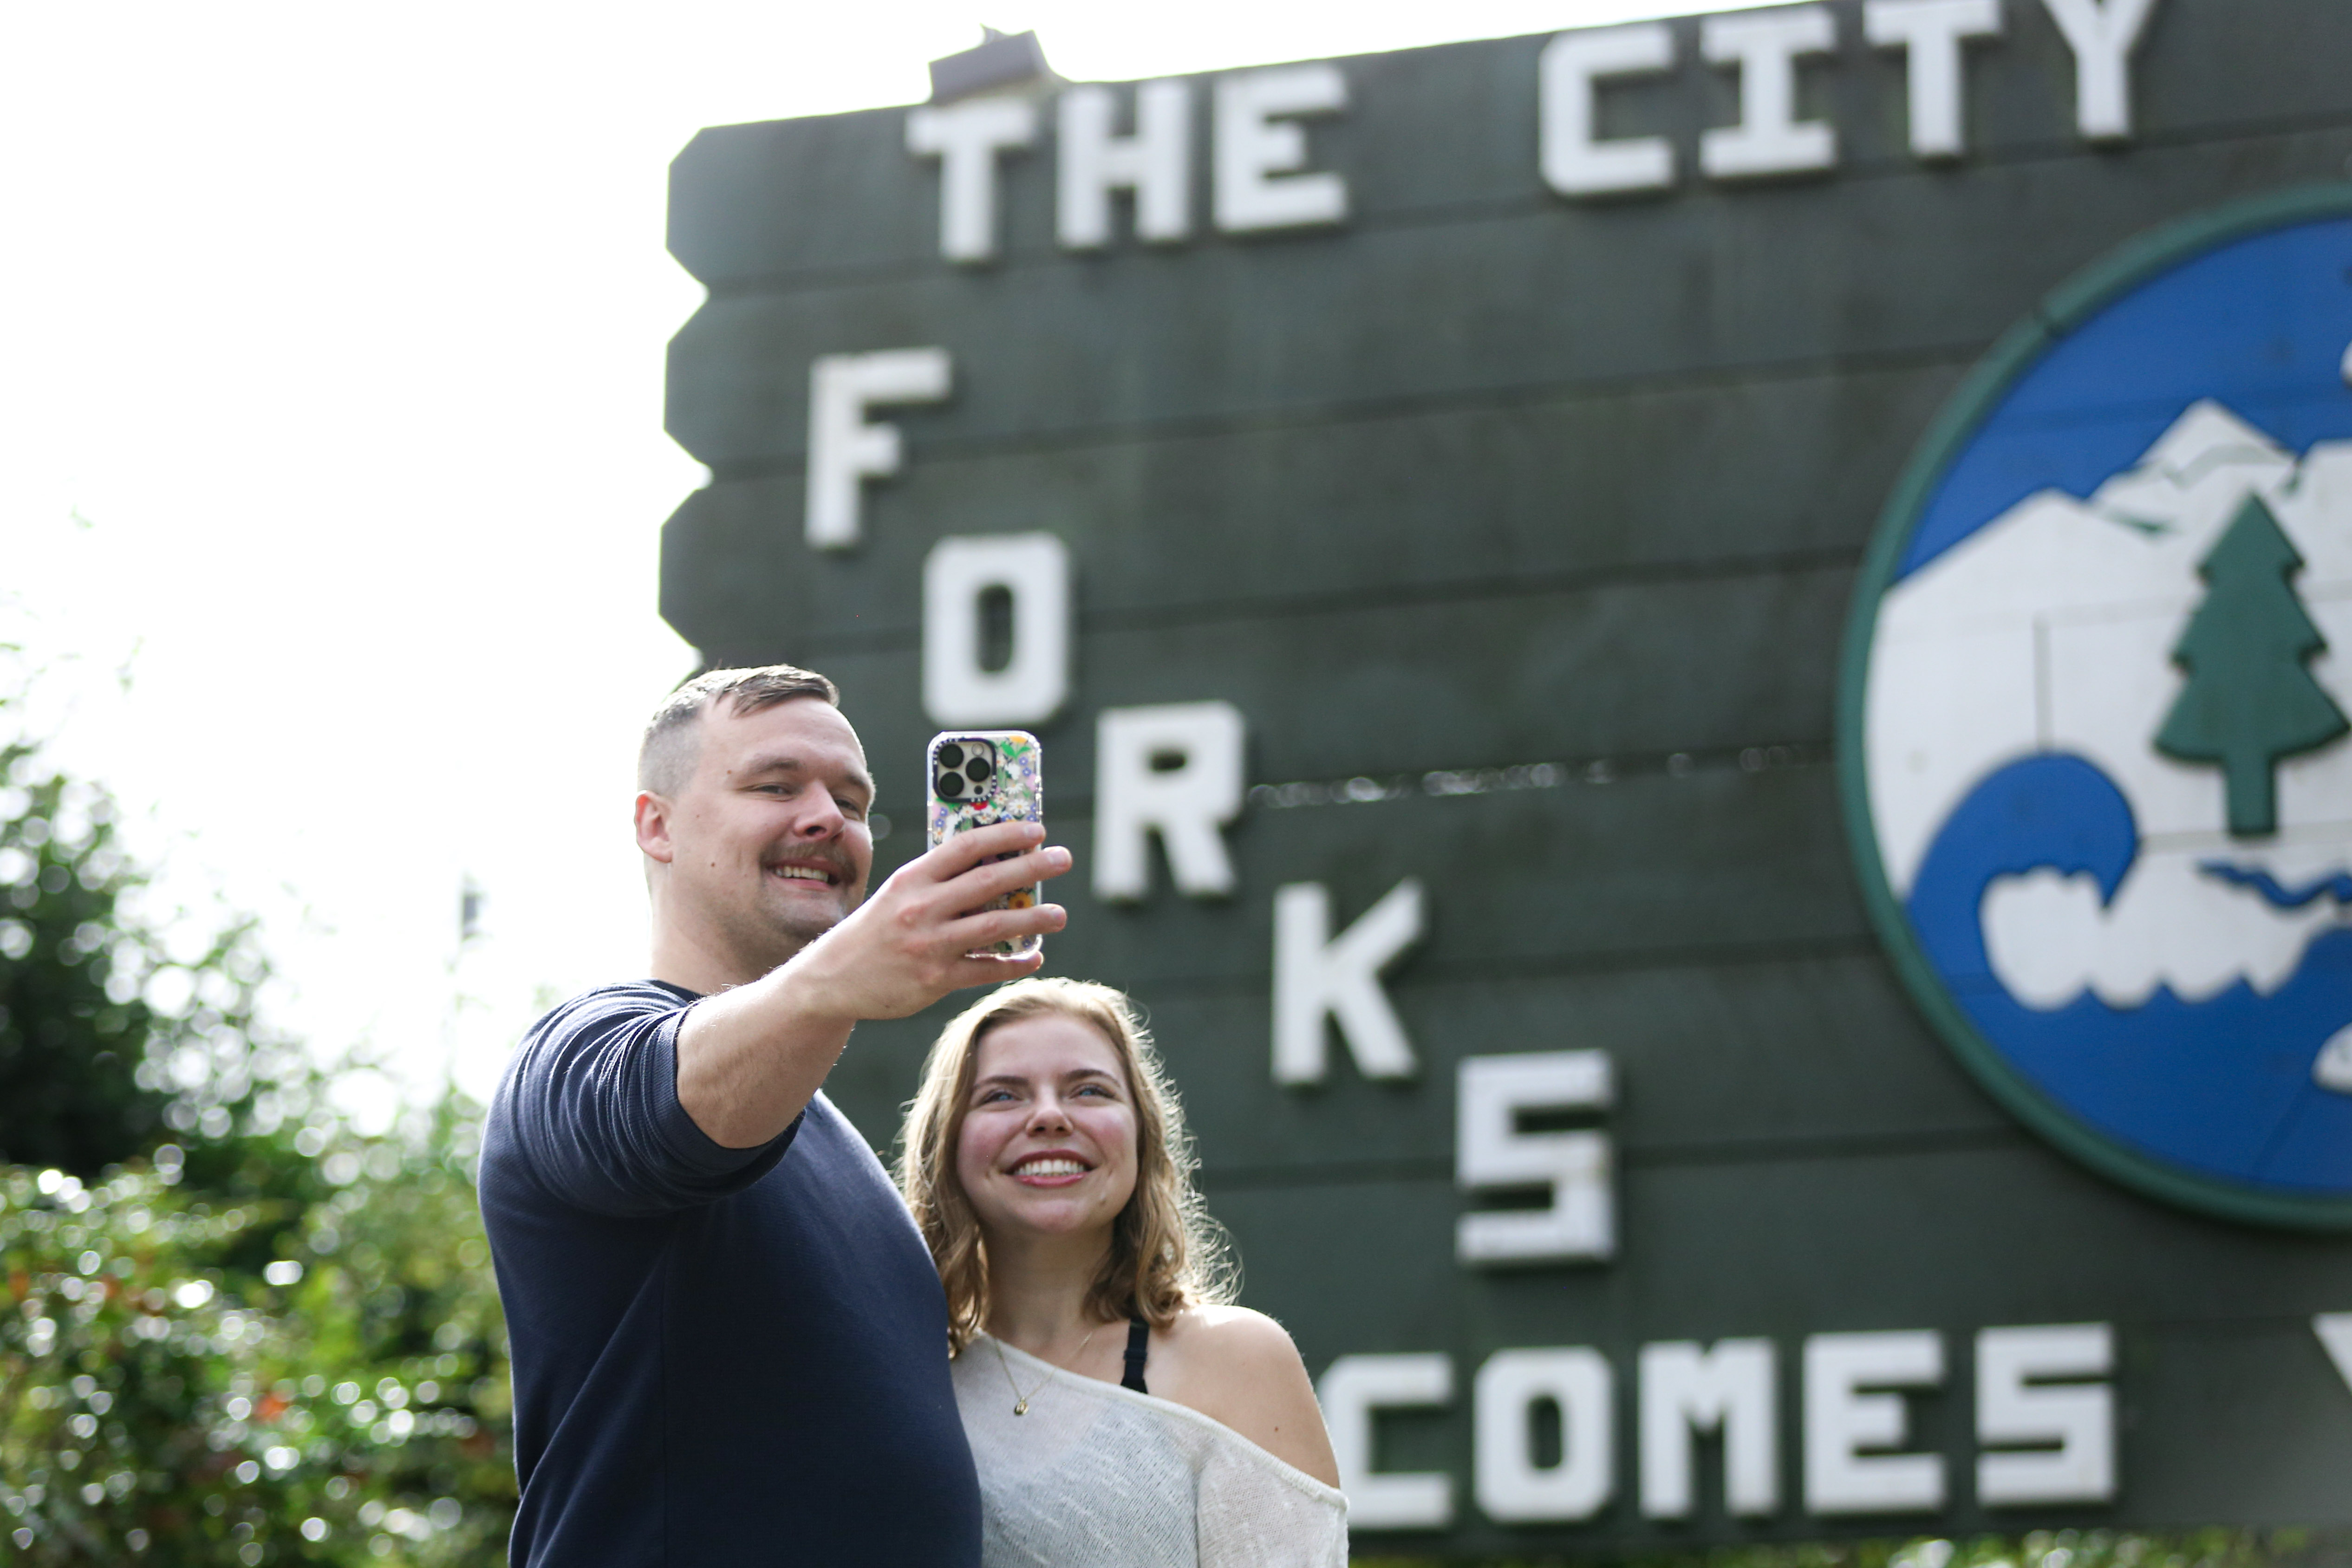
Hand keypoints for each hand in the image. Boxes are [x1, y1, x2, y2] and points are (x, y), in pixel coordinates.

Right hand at [784, 820, 1071, 1022]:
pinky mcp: (934, 980)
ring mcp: (929, 945)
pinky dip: (1014, 963)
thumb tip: (997, 864)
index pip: (967, 846)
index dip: (1006, 834)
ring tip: (1059, 914)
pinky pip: (986, 970)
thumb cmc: (876, 928)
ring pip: (995, 926)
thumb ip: (940, 880)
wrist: (831, 978)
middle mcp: (921, 908)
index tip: (1037, 830)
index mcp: (912, 878)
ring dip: (1035, 919)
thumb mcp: (899, 893)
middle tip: (1063, 859)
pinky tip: (1034, 957)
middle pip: (990, 881)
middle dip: (1033, 867)